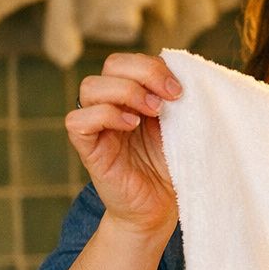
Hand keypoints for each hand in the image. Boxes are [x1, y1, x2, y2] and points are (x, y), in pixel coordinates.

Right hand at [67, 53, 181, 237]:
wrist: (160, 208)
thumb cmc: (174, 167)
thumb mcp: (183, 127)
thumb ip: (181, 101)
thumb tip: (191, 75)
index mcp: (134, 95)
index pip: (130, 60)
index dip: (154, 66)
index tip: (181, 89)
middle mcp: (112, 104)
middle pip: (111, 64)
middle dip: (144, 73)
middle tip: (171, 98)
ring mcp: (97, 125)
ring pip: (90, 86)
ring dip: (126, 92)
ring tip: (153, 112)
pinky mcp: (88, 148)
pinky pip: (78, 120)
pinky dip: (105, 115)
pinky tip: (131, 126)